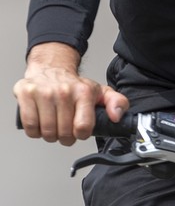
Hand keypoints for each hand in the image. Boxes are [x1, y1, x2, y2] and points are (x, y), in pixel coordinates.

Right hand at [14, 42, 128, 145]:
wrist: (51, 68)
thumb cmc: (74, 86)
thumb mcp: (100, 92)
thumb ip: (117, 103)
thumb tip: (117, 116)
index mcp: (84, 91)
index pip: (83, 127)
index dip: (81, 135)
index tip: (79, 130)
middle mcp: (64, 91)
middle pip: (63, 133)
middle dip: (65, 137)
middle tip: (65, 128)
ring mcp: (44, 92)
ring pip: (46, 132)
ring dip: (50, 135)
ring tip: (53, 125)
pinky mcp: (26, 93)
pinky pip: (30, 126)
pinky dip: (35, 131)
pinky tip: (40, 122)